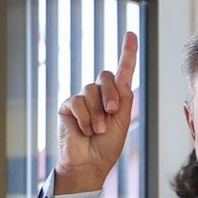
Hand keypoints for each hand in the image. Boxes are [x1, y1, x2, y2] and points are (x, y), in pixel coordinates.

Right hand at [55, 32, 138, 194]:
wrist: (89, 164)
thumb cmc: (107, 146)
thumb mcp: (123, 119)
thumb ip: (124, 95)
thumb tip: (121, 75)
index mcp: (115, 97)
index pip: (121, 70)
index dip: (127, 52)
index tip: (130, 33)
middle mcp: (98, 95)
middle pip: (104, 76)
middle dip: (110, 94)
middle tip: (112, 113)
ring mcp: (82, 100)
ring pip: (90, 90)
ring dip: (97, 113)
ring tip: (97, 130)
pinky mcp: (68, 107)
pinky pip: (77, 101)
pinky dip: (84, 117)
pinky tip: (84, 130)